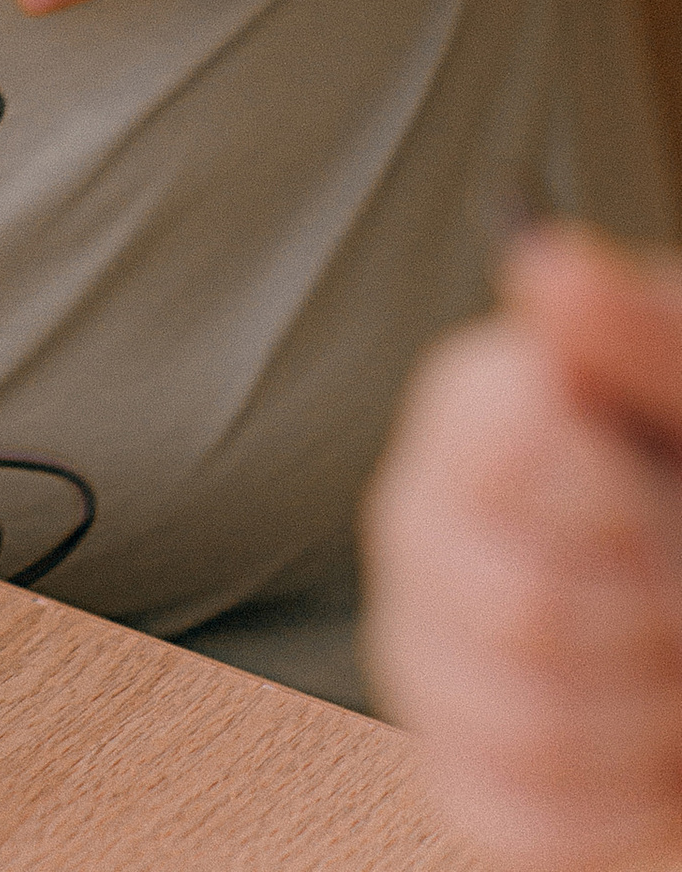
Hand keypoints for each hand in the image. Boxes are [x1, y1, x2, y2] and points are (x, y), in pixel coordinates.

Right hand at [365, 223, 681, 866]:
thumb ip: (636, 335)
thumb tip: (546, 263)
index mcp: (477, 423)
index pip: (484, 460)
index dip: (601, 496)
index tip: (649, 484)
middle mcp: (424, 533)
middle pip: (517, 610)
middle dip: (648, 619)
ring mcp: (431, 662)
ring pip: (522, 725)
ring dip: (648, 720)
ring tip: (677, 676)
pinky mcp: (463, 775)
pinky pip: (516, 820)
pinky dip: (617, 808)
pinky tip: (650, 755)